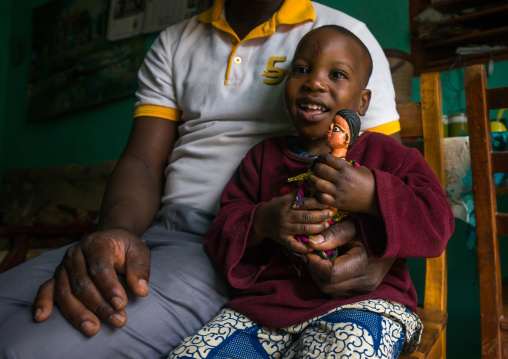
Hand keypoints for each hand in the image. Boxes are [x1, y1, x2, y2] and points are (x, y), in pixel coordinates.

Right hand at [33, 228, 150, 336]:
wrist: (110, 238)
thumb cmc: (125, 248)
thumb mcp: (139, 251)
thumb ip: (140, 269)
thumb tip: (141, 290)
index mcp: (97, 243)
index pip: (100, 267)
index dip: (109, 287)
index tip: (121, 304)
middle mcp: (76, 253)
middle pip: (82, 283)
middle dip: (99, 305)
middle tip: (118, 320)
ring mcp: (64, 265)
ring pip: (65, 291)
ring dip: (78, 313)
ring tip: (93, 328)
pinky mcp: (57, 276)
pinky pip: (46, 289)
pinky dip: (42, 303)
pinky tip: (41, 317)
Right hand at [248, 190, 333, 251]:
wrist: (260, 220)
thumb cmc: (277, 207)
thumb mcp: (285, 198)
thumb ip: (299, 193)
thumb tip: (313, 185)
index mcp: (287, 204)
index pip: (305, 202)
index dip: (319, 203)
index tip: (329, 203)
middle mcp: (285, 215)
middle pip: (306, 216)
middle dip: (321, 215)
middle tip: (331, 214)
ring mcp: (284, 228)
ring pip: (303, 229)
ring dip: (317, 228)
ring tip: (326, 225)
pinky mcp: (282, 239)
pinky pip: (294, 245)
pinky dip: (303, 248)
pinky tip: (312, 247)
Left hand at [303, 220, 393, 296]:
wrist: (393, 238)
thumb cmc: (372, 228)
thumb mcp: (353, 225)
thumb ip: (333, 234)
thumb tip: (311, 243)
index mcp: (363, 264)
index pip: (330, 274)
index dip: (314, 262)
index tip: (308, 249)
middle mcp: (365, 281)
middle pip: (327, 285)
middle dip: (313, 270)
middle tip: (310, 253)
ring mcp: (365, 289)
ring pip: (330, 292)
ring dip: (319, 277)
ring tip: (319, 259)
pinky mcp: (363, 291)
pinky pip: (337, 292)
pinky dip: (328, 281)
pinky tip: (328, 266)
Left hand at [308, 154, 379, 216]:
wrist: (376, 199)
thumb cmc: (368, 182)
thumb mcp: (359, 169)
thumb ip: (346, 166)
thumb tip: (333, 162)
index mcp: (346, 169)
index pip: (328, 158)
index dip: (321, 157)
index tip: (320, 158)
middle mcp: (341, 179)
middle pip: (320, 169)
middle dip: (316, 167)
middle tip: (316, 168)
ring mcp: (338, 191)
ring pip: (317, 183)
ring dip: (313, 179)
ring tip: (312, 178)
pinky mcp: (337, 202)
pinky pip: (321, 197)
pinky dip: (318, 193)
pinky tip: (319, 191)